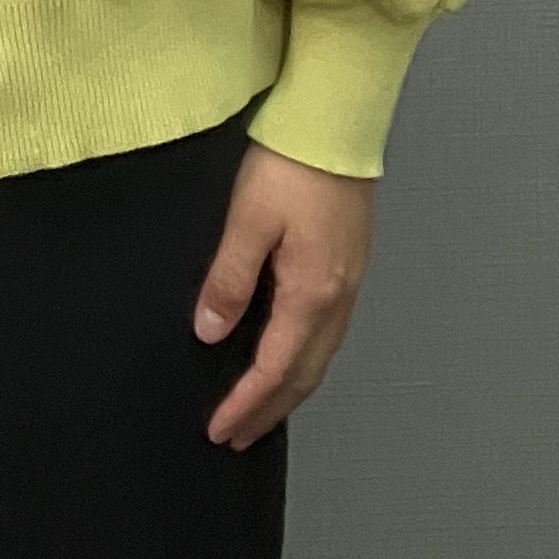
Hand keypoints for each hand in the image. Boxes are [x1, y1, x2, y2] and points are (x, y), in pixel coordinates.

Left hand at [196, 140, 375, 448]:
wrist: (336, 122)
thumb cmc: (291, 165)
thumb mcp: (248, 221)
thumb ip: (229, 281)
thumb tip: (210, 333)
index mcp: (311, 294)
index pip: (274, 368)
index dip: (245, 404)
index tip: (218, 430)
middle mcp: (338, 297)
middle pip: (304, 374)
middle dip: (270, 410)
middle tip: (237, 436)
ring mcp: (349, 282)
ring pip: (320, 356)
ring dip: (289, 388)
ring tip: (259, 408)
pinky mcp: (349, 263)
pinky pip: (327, 332)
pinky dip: (304, 358)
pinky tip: (287, 354)